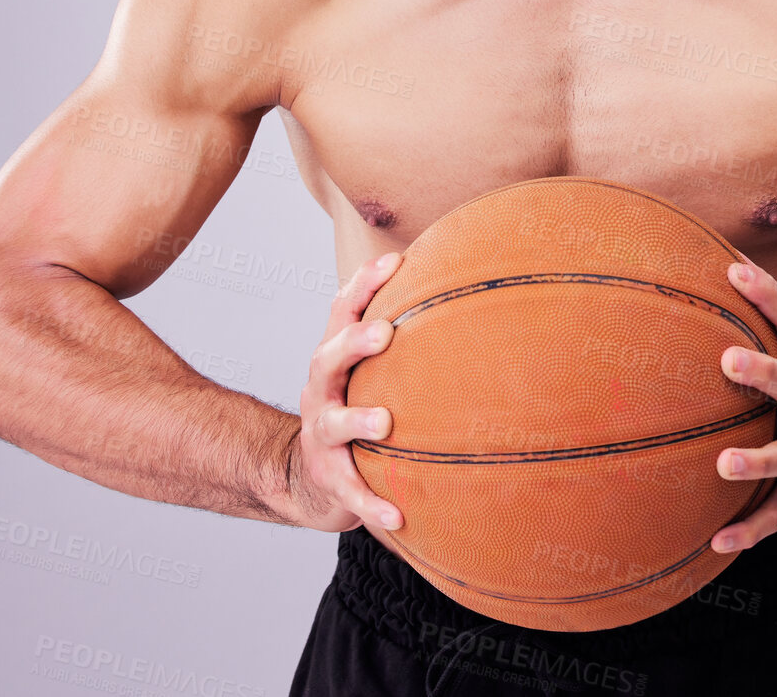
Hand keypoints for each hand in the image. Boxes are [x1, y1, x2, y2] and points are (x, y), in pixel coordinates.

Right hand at [279, 250, 405, 532]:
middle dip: (354, 342)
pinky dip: (371, 504)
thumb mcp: (367, 370)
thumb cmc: (355, 406)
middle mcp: (322, 391)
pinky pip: (349, 491)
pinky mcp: (329, 479)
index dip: (364, 283)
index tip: (395, 260)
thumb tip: (466, 289)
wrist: (310, 477)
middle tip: (384, 332)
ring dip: (357, 419)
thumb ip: (402, 337)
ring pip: (332, 423)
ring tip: (385, 421)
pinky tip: (397, 517)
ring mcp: (321, 435)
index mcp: (335, 358)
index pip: (342, 310)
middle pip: (327, 357)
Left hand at [710, 259, 776, 552]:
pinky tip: (715, 540)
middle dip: (763, 371)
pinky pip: (773, 515)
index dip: (767, 293)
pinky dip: (746, 529)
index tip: (733, 268)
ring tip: (723, 463)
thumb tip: (714, 257)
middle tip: (728, 358)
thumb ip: (762, 320)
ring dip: (755, 461)